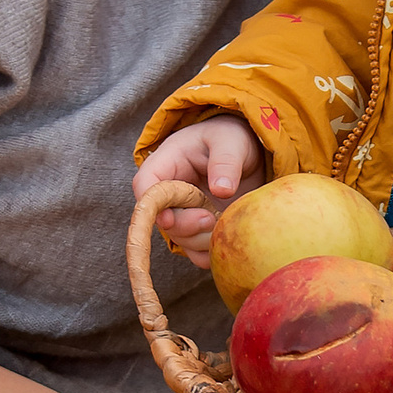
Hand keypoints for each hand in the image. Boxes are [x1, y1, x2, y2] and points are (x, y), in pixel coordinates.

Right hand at [134, 114, 267, 266]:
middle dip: (185, 225)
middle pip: (161, 219)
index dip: (150, 205)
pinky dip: (211, 251)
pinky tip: (227, 237)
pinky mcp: (200, 231)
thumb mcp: (231, 140)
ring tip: (226, 222)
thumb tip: (222, 190)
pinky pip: (198, 252)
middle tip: (210, 219)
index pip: (144, 185)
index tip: (169, 218)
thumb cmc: (231, 139)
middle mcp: (170, 192)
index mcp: (167, 163)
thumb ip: (225, 161)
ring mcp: (184, 214)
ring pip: (180, 239)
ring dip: (202, 239)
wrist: (248, 153)